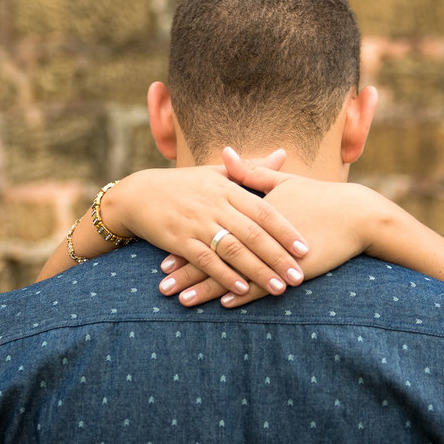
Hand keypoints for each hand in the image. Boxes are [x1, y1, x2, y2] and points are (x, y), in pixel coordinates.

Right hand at [102, 152, 308, 298]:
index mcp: (227, 188)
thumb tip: (283, 153)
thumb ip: (252, 169)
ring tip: (278, 288)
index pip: (264, 211)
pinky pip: (205, 260)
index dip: (286, 230)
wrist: (137, 194)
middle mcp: (215, 205)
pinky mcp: (178, 240)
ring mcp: (197, 223)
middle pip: (253, 233)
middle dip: (278, 257)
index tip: (305, 248)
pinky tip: (241, 289)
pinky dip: (224, 275)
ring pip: (233, 249)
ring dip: (257, 271)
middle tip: (299, 275)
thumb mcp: (216, 173)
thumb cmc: (182, 185)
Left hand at [163, 147, 443, 306]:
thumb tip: (225, 153)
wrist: (359, 215)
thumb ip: (249, 173)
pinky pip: (264, 283)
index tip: (162, 250)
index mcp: (254, 209)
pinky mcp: (295, 267)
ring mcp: (276, 251)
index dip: (187, 240)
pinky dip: (242, 292)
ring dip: (205, 288)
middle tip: (159, 284)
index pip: (212, 227)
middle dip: (185, 270)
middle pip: (216, 251)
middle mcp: (260, 231)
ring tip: (179, 301)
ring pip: (235, 272)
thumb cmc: (320, 198)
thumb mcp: (282, 181)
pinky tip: (222, 303)